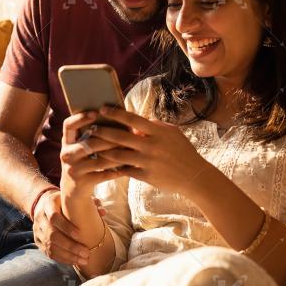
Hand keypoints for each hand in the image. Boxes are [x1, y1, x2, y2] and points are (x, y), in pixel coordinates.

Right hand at [32, 188, 105, 264]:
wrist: (43, 204)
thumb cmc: (64, 201)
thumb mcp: (72, 198)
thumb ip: (89, 202)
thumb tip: (103, 212)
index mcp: (48, 204)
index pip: (54, 217)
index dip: (66, 227)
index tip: (80, 234)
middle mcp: (40, 218)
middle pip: (52, 235)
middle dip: (70, 246)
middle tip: (86, 252)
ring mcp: (37, 231)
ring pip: (50, 246)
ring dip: (68, 255)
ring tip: (84, 260)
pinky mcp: (38, 241)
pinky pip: (49, 253)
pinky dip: (63, 259)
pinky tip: (75, 261)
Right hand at [60, 111, 126, 197]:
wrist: (74, 189)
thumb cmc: (84, 160)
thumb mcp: (81, 147)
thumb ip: (92, 135)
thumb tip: (117, 118)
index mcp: (67, 141)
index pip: (68, 125)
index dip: (80, 118)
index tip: (95, 112)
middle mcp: (67, 154)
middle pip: (89, 143)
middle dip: (110, 140)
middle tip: (127, 135)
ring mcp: (73, 169)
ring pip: (99, 161)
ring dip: (117, 156)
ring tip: (131, 150)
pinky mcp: (82, 182)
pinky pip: (103, 175)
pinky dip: (116, 171)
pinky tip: (127, 167)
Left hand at [90, 105, 208, 194]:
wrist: (194, 176)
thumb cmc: (182, 150)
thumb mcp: (171, 132)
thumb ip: (153, 125)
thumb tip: (134, 120)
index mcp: (157, 131)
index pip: (131, 119)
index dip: (115, 113)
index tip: (102, 109)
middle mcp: (151, 146)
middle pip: (120, 137)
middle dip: (102, 132)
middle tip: (91, 128)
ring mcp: (147, 162)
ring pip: (118, 155)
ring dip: (103, 150)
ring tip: (92, 146)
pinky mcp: (145, 176)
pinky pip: (124, 170)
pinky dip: (113, 167)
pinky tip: (103, 163)